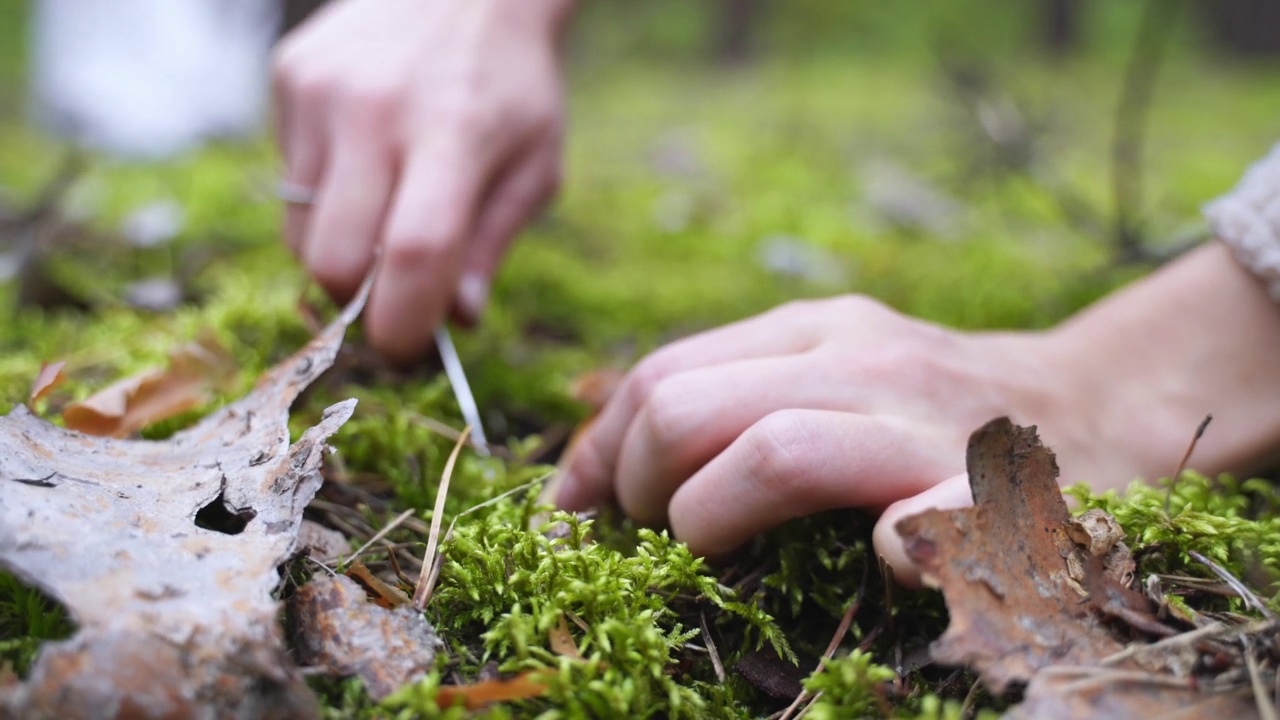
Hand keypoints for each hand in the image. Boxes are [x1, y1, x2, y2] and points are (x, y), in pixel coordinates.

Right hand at [273, 0, 571, 360]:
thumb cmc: (511, 84)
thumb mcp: (535, 164)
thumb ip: (492, 243)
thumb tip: (455, 320)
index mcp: (456, 134)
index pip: (417, 251)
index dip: (404, 321)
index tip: (407, 348)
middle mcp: (378, 111)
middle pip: (334, 257)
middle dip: (357, 301)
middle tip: (390, 295)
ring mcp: (323, 92)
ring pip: (298, 228)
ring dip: (340, 250)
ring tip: (385, 210)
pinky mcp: (289, 78)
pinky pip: (288, 179)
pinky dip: (322, 197)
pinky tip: (364, 157)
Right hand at [556, 243, 1279, 585]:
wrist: (1086, 398)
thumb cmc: (1051, 492)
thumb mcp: (1039, 533)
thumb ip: (968, 540)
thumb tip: (896, 545)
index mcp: (915, 423)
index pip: (777, 455)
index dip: (709, 522)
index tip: (688, 575)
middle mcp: (863, 362)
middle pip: (694, 407)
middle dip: (640, 486)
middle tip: (634, 544)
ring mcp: (832, 327)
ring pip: (670, 370)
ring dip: (614, 445)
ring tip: (595, 505)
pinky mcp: (814, 315)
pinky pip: (689, 354)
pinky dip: (628, 412)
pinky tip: (607, 459)